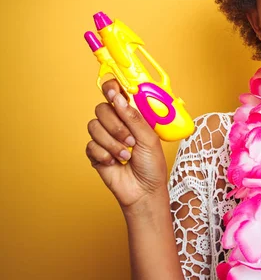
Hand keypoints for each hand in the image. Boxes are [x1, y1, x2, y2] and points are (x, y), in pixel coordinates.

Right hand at [85, 79, 168, 210]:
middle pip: (102, 109)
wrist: (144, 191)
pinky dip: (105, 154)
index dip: (112, 88)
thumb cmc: (152, 165)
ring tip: (126, 155)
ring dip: (112, 143)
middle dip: (115, 126)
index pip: (117, 93)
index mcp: (132, 116)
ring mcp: (104, 137)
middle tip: (130, 140)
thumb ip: (135, 118)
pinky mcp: (95, 152)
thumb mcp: (150, 139)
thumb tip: (119, 98)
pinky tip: (115, 162)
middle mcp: (117, 123)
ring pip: (94, 126)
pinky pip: (90, 145)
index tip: (113, 92)